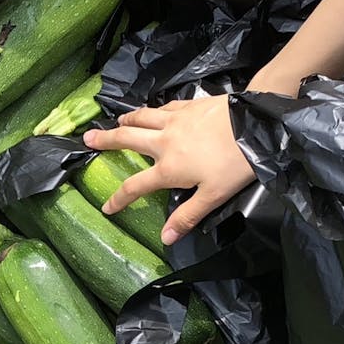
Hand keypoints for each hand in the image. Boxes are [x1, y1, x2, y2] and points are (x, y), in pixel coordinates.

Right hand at [81, 95, 255, 244]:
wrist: (255, 124)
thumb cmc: (235, 164)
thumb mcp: (213, 196)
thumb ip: (187, 216)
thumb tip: (165, 238)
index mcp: (168, 168)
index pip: (135, 187)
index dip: (118, 199)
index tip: (107, 207)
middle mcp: (164, 141)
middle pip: (127, 139)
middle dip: (105, 141)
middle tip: (87, 139)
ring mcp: (176, 120)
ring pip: (142, 117)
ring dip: (126, 119)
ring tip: (116, 121)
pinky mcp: (189, 105)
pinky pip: (164, 107)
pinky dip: (153, 110)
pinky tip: (153, 111)